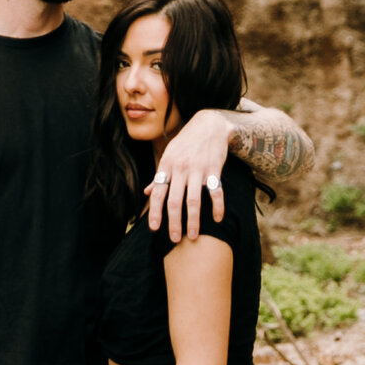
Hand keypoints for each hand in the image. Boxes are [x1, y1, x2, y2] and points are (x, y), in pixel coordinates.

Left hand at [148, 108, 232, 239]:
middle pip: (175, 201)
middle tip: (175, 239)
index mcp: (166, 166)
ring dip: (193, 220)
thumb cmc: (186, 143)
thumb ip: (159, 175)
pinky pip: (216, 192)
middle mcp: (180, 168)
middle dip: (174, 222)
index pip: (157, 192)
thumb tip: (147, 192)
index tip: (154, 229)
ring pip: (194, 200)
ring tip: (193, 236)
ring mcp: (198, 169)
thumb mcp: (169, 155)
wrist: (209, 125)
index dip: (154, 211)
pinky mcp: (214, 169)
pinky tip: (218, 219)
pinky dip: (217, 206)